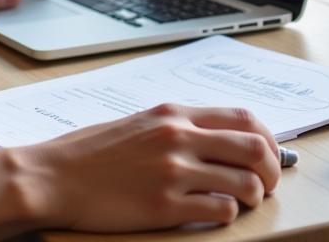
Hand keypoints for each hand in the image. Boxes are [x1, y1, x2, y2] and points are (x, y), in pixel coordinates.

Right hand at [25, 104, 280, 231]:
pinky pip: (222, 211)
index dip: (269, 139)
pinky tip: (212, 212)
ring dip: (254, 197)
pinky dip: (227, 214)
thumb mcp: (138, 124)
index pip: (244, 117)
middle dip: (272, 170)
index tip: (269, 156)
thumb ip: (178, 127)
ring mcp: (173, 172)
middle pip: (255, 148)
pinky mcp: (166, 206)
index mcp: (171, 113)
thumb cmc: (92, 152)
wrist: (55, 176)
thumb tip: (222, 139)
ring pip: (247, 184)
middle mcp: (177, 137)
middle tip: (266, 184)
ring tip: (241, 202)